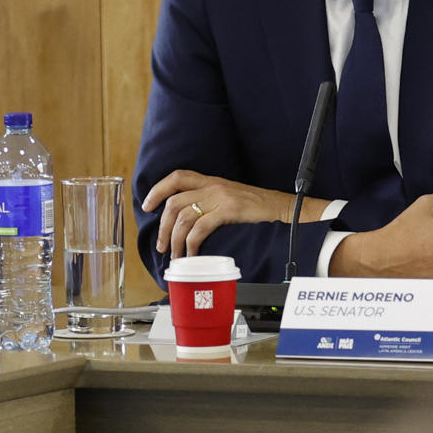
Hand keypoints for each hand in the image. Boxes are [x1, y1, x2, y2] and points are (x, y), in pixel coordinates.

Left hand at [142, 170, 301, 256]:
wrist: (284, 207)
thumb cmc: (259, 205)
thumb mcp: (230, 196)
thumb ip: (210, 200)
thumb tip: (187, 219)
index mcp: (211, 180)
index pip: (177, 177)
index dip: (157, 190)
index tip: (147, 205)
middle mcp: (213, 186)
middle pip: (174, 202)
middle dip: (162, 226)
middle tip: (161, 244)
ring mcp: (220, 197)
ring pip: (183, 217)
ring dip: (174, 240)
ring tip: (176, 255)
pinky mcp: (229, 210)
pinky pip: (200, 229)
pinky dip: (191, 244)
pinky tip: (192, 254)